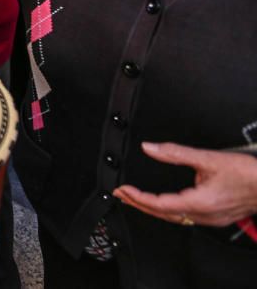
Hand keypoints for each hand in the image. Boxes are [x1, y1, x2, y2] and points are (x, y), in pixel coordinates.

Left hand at [113, 142, 256, 227]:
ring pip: (174, 217)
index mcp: (199, 203)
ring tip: (136, 199)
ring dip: (152, 208)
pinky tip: (163, 205)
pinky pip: (185, 217)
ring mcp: (210, 219)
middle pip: (162, 214)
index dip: (137, 197)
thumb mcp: (208, 158)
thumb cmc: (248, 174)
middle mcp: (203, 215)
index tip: (123, 189)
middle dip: (139, 204)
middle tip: (121, 194)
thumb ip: (175, 153)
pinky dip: (168, 210)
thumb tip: (150, 148)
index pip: (158, 204)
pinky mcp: (216, 217)